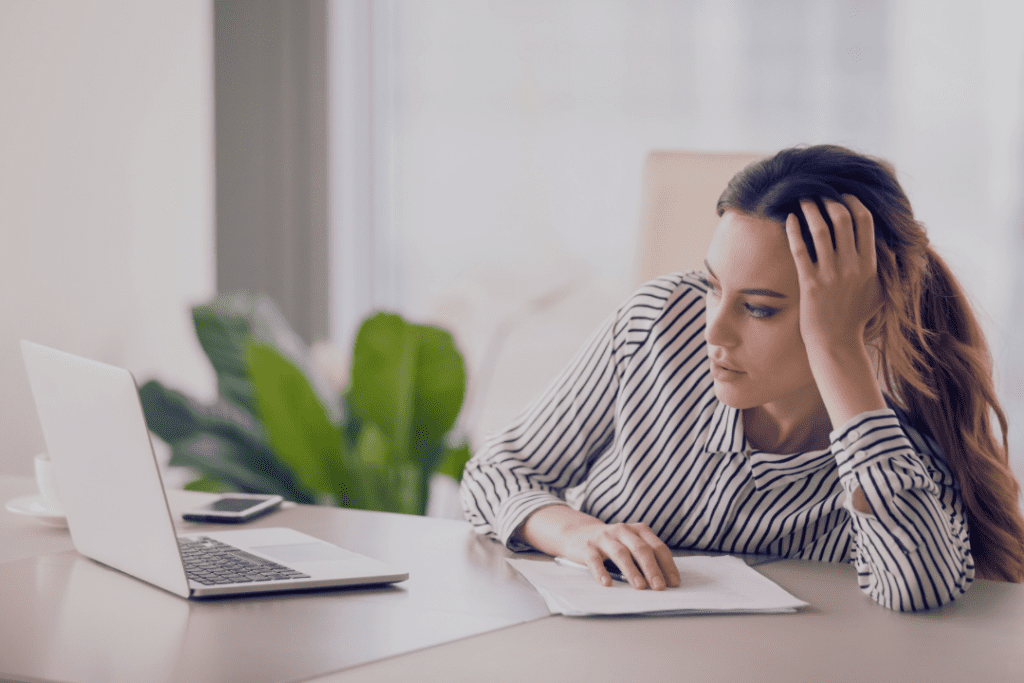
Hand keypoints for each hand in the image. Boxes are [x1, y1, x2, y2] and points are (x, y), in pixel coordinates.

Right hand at [516, 506, 679, 589]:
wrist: (578, 533)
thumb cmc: (612, 544)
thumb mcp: (631, 545)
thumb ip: (645, 558)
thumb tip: (664, 582)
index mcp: (638, 530)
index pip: (657, 547)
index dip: (667, 565)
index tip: (674, 583)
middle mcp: (623, 530)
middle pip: (641, 549)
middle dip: (652, 569)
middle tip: (660, 587)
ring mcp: (604, 537)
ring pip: (621, 553)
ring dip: (632, 571)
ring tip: (640, 587)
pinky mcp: (587, 546)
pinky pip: (595, 560)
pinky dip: (601, 572)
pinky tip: (607, 583)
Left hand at [785, 195, 880, 351]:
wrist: (837, 342)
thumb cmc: (856, 318)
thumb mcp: (879, 291)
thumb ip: (885, 267)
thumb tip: (887, 245)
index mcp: (871, 265)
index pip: (865, 223)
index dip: (853, 203)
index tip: (843, 195)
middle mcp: (852, 266)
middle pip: (842, 220)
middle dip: (830, 201)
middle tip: (819, 194)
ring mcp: (831, 274)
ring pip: (820, 230)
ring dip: (810, 210)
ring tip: (803, 200)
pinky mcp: (810, 283)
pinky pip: (800, 249)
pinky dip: (793, 230)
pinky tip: (788, 219)